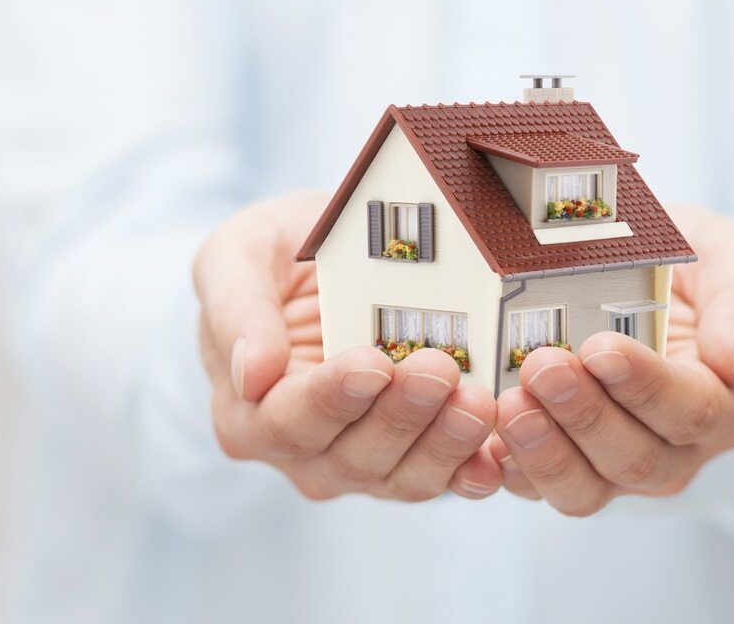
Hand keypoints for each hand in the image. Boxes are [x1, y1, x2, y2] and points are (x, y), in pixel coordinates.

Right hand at [193, 191, 500, 501]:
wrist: (324, 260)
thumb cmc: (272, 256)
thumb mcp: (236, 256)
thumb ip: (236, 310)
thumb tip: (249, 374)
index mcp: (249, 411)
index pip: (287, 421)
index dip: (332, 398)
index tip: (373, 364)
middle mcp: (305, 451)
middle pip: (352, 455)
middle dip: (401, 415)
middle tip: (440, 369)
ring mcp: (362, 460)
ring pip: (403, 475)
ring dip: (444, 443)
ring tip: (479, 401)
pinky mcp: (414, 454)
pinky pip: (444, 477)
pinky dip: (471, 471)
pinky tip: (497, 456)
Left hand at [487, 206, 733, 515]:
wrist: (658, 285)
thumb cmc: (697, 270)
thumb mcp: (733, 261)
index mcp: (728, 403)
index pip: (691, 409)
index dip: (645, 385)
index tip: (601, 348)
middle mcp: (679, 449)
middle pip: (635, 457)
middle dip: (584, 415)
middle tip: (542, 367)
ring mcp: (622, 466)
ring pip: (587, 487)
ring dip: (544, 451)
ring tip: (509, 405)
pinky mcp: (572, 465)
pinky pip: (542, 487)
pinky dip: (512, 471)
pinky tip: (485, 443)